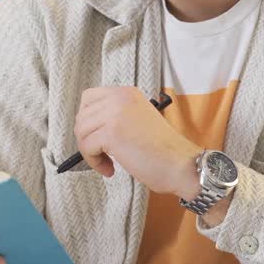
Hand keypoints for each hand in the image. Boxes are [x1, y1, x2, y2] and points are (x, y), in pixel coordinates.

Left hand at [73, 86, 200, 199]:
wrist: (181, 164)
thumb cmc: (163, 150)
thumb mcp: (137, 119)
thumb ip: (116, 116)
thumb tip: (89, 126)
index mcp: (126, 93)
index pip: (89, 98)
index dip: (88, 120)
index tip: (97, 136)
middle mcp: (119, 98)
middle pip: (82, 116)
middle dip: (87, 138)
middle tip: (102, 154)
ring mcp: (114, 114)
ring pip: (81, 132)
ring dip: (90, 152)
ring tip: (108, 163)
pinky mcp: (111, 133)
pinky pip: (86, 147)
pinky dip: (95, 162)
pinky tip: (110, 169)